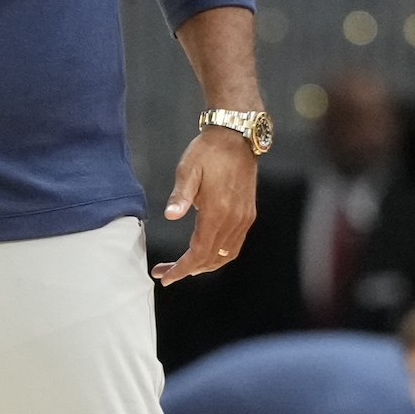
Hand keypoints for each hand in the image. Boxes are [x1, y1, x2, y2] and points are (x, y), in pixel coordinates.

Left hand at [150, 128, 256, 284]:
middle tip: (165, 272)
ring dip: (204, 265)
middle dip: (188, 270)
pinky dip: (219, 255)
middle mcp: (234, 220)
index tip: (165, 276)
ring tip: (182, 267)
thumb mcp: (188, 170)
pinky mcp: (248, 215)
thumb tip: (169, 216)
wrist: (235, 138)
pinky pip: (235, 245)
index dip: (182, 268)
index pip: (199, 252)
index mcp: (217, 211)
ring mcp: (244, 219)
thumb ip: (180, 196)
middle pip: (212, 258)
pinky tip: (205, 253)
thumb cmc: (207, 152)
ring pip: (226, 255)